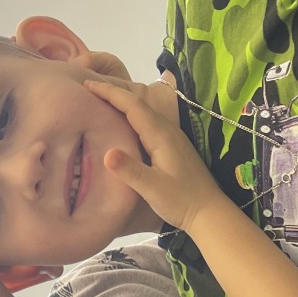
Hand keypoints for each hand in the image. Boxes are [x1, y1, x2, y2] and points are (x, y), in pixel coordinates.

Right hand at [84, 78, 226, 231]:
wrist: (209, 212)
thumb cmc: (182, 201)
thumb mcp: (153, 189)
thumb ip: (131, 171)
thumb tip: (107, 153)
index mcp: (161, 136)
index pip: (133, 107)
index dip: (110, 93)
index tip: (87, 84)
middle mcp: (167, 130)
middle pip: (138, 104)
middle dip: (113, 93)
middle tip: (88, 87)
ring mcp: (172, 137)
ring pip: (144, 112)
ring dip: (122, 102)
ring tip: (101, 99)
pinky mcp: (172, 146)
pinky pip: (148, 122)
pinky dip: (131, 115)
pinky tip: (123, 122)